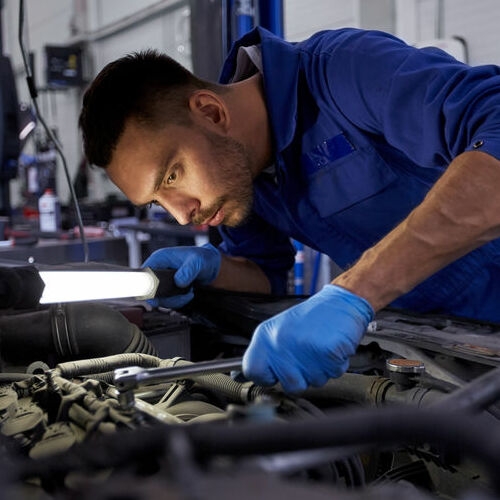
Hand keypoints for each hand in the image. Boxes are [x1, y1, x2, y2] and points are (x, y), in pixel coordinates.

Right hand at [142, 243, 220, 307]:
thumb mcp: (197, 261)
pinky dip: (178, 301)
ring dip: (173, 300)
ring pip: (159, 298)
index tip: (154, 297)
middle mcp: (159, 269)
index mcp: (160, 258)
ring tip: (188, 293)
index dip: (146, 286)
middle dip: (164, 297)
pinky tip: (188, 294)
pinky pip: (167, 300)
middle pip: (150, 289)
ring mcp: (163, 279)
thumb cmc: (202, 257)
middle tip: (179, 297)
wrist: (210, 265)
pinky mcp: (168, 288)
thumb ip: (188, 271)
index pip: (145, 273)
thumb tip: (178, 281)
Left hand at [242, 284, 373, 392]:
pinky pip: (333, 374)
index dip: (265, 376)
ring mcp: (303, 348)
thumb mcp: (278, 331)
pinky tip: (330, 348)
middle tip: (307, 356)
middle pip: (289, 385)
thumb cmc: (311, 317)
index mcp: (265, 336)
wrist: (340, 301)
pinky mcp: (327, 351)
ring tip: (319, 348)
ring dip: (320, 370)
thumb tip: (241, 375)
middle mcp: (281, 342)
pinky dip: (336, 364)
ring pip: (314, 382)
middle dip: (302, 376)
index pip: (252, 371)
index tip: (274, 373)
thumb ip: (262, 354)